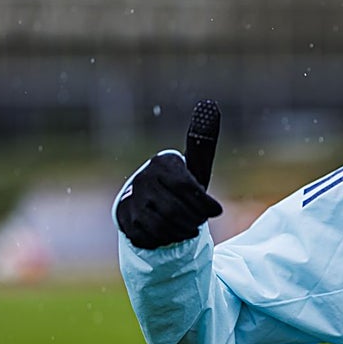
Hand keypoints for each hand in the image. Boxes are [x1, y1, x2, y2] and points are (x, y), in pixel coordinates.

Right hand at [116, 100, 222, 248]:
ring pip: (164, 224)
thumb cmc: (179, 185)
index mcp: (162, 164)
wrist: (150, 206)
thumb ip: (203, 142)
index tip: (216, 212)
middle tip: (199, 221)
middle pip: (177, 209)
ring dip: (183, 230)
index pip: (187, 188)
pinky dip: (167, 238)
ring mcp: (132, 200)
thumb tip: (209, 105)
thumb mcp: (194, 167)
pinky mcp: (126, 219)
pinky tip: (172, 233)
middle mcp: (143, 179)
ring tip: (188, 227)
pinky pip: (151, 236)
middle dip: (194, 219)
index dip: (205, 204)